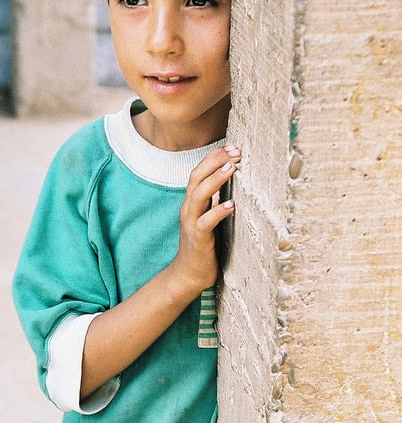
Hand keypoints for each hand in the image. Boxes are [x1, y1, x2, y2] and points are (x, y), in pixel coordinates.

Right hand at [169, 145, 240, 298]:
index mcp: (192, 203)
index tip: (232, 147)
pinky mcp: (198, 239)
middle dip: (215, 161)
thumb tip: (231, 184)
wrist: (188, 275)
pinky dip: (218, 212)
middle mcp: (189, 210)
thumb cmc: (203, 247)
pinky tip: (231, 205)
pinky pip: (206, 222)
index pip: (198, 172)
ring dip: (216, 180)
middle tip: (235, 151)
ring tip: (232, 168)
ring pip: (199, 195)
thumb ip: (215, 201)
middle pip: (196, 177)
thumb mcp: (209, 219)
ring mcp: (192, 224)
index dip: (213, 157)